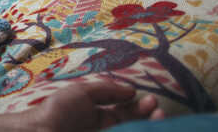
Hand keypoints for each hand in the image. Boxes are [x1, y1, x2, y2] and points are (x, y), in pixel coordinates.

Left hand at [19, 80, 163, 131]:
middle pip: (135, 126)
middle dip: (150, 120)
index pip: (128, 114)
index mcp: (102, 118)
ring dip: (148, 127)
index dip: (142, 109)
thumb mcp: (82, 93)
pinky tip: (143, 128)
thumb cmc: (58, 111)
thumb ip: (107, 90)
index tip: (152, 102)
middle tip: (159, 113)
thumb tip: (132, 90)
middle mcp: (107, 130)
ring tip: (159, 120)